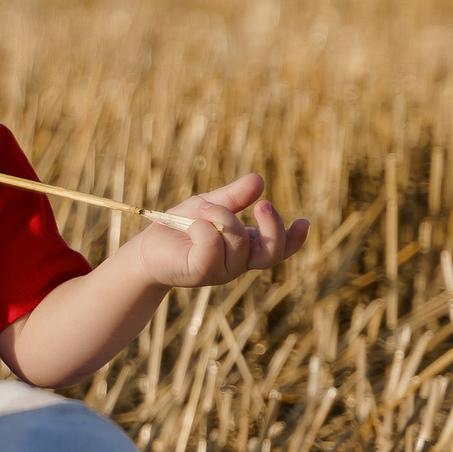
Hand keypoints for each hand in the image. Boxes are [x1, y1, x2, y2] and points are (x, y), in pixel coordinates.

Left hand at [133, 172, 309, 288]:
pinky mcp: (200, 272)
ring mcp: (221, 271)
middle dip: (272, 228)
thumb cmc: (182, 226)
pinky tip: (191, 225)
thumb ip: (234, 196)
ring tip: (202, 207)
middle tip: (265, 204)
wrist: (148, 246)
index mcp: (247, 247)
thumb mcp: (211, 204)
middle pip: (271, 253)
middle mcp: (238, 262)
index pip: (279, 248)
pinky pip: (212, 246)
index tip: (304, 222)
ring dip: (221, 217)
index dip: (294, 240)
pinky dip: (203, 228)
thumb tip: (259, 179)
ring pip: (238, 242)